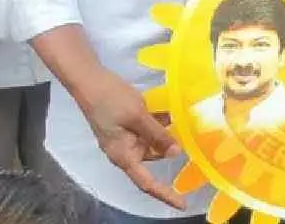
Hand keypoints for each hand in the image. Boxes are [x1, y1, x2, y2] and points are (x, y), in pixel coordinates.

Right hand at [76, 70, 184, 208]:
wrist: (90, 80)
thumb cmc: (111, 100)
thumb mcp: (138, 117)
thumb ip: (158, 135)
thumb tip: (177, 153)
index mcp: (124, 156)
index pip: (146, 182)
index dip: (165, 194)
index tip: (183, 204)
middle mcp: (125, 150)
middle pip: (154, 157)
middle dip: (170, 145)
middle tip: (193, 133)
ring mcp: (126, 137)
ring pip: (154, 140)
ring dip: (167, 130)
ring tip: (184, 116)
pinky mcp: (128, 124)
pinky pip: (149, 128)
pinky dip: (160, 121)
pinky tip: (173, 108)